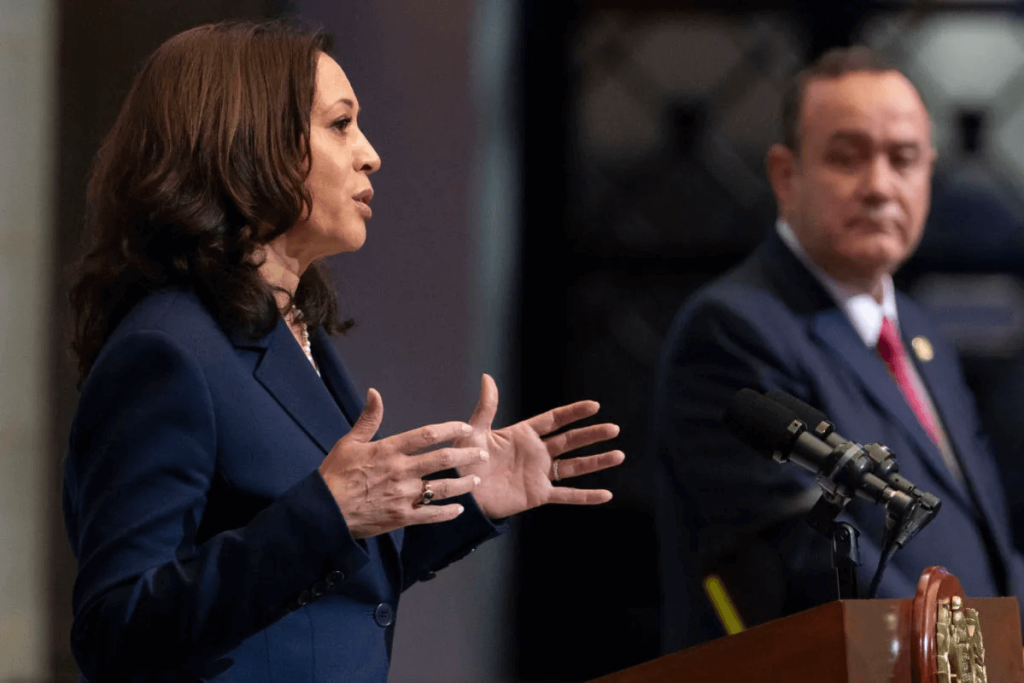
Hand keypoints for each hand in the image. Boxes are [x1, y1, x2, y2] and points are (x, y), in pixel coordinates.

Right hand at [319, 389, 489, 537]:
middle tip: (482, 454)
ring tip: (476, 480)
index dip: (450, 429)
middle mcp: (401, 471)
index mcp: (389, 450)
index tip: (465, 428)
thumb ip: (368, 419)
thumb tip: (374, 393)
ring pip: (442, 488)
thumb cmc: (335, 475)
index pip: (427, 435)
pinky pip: (430, 515)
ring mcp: (403, 496)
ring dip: (463, 484)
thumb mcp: (349, 442)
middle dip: (466, 455)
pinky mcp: (401, 517)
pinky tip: (459, 509)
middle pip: (442, 460)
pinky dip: (447, 513)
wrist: (324, 512)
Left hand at [456, 374, 623, 518]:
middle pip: (570, 441)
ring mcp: (539, 474)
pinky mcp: (539, 495)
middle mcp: (536, 453)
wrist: (461, 494)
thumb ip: (486, 407)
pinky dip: (586, 496)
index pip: (554, 420)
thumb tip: (488, 377)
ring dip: (597, 461)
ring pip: (574, 466)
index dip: (573, 413)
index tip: (594, 406)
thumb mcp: (473, 431)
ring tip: (619, 455)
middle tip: (614, 429)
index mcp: (522, 435)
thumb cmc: (463, 461)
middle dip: (592, 435)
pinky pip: (567, 495)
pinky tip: (606, 494)